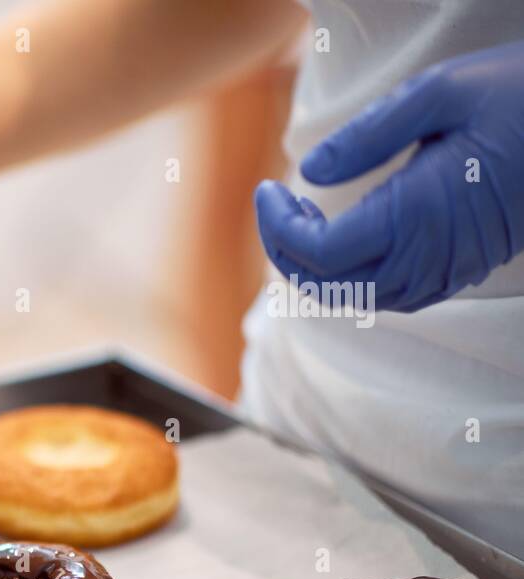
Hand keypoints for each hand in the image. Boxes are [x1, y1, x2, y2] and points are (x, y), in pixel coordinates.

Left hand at [254, 40, 523, 312]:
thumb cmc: (516, 97)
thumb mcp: (439, 93)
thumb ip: (367, 136)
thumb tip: (310, 172)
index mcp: (417, 217)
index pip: (317, 255)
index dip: (277, 228)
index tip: (267, 188)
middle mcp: (426, 259)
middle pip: (324, 286)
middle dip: (284, 249)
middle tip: (275, 203)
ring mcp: (443, 274)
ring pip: (353, 297)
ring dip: (313, 265)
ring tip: (302, 215)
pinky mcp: (455, 273)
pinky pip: (385, 294)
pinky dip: (346, 275)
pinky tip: (341, 234)